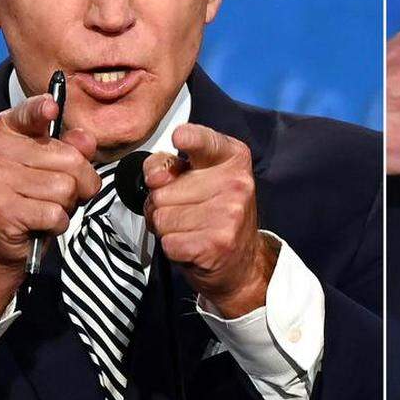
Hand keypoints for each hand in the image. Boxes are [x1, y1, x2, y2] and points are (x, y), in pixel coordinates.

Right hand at [0, 94, 100, 323]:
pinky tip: (42, 222)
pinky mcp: (1, 209)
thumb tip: (86, 140)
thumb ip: (73, 148)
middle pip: (71, 159)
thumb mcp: (55, 166)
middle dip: (82, 182)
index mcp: (8, 131)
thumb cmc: (31, 196)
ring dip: (68, 205)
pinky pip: (55, 213)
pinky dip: (58, 223)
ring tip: (49, 207)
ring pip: (65, 188)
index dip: (42, 108)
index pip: (29, 112)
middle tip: (63, 193)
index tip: (51, 106)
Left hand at [142, 124, 274, 317]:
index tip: (179, 137)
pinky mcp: (218, 243)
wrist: (243, 262)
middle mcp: (236, 183)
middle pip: (162, 189)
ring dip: (166, 228)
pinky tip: (192, 246)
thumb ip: (170, 165)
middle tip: (186, 211)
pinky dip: (172, 248)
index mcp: (233, 158)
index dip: (188, 138)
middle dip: (162, 204)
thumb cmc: (216, 215)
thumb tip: (155, 177)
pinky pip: (168, 242)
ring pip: (161, 217)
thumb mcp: (198, 179)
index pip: (203, 141)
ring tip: (189, 229)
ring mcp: (229, 214)